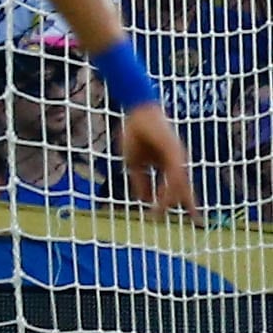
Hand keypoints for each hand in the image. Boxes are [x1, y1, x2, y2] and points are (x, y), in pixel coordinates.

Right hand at [120, 105, 198, 219]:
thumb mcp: (133, 163)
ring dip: (175, 197)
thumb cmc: (135, 133)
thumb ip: (140, 181)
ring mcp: (176, 156)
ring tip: (169, 210)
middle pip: (184, 186)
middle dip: (188, 203)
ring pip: (180, 181)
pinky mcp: (173, 150)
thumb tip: (144, 201)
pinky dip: (171, 185)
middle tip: (198, 220)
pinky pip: (174, 172)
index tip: (161, 216)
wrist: (137, 112)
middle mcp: (176, 162)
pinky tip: (168, 195)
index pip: (174, 187)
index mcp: (167, 164)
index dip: (171, 201)